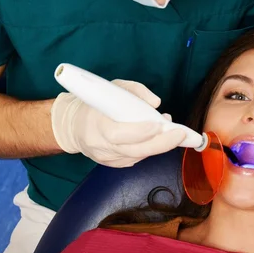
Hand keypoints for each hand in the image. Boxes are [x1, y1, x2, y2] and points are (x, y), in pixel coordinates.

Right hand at [51, 79, 184, 167]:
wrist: (73, 126)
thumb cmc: (94, 104)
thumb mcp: (112, 88)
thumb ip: (135, 91)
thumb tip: (155, 103)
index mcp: (97, 124)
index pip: (119, 134)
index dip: (140, 132)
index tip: (159, 125)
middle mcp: (101, 145)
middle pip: (134, 151)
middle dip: (161, 143)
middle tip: (181, 134)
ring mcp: (106, 158)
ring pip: (138, 156)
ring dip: (159, 146)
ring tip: (175, 134)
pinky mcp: (112, 164)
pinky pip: (135, 159)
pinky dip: (149, 150)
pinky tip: (158, 140)